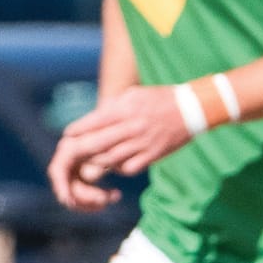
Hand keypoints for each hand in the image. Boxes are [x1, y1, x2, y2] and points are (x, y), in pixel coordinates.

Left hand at [49, 86, 190, 201]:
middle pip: (98, 143)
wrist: (193, 109)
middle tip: (72, 152)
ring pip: (111, 159)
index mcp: (126, 109)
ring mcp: (144, 143)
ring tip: (91, 159)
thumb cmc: (160, 98)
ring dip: (97, 161)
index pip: (94, 122)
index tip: (69, 134)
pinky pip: (130, 167)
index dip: (78, 129)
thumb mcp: (134, 94)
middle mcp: (133, 127)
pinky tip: (114, 164)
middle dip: (81, 149)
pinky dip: (118, 168)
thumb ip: (113, 107)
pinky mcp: (154, 154)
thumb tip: (93, 119)